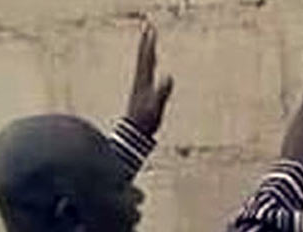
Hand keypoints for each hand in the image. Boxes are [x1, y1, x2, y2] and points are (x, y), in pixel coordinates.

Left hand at [125, 20, 173, 136]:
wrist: (133, 133)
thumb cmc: (145, 121)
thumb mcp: (156, 107)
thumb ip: (162, 91)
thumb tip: (169, 76)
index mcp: (143, 82)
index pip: (146, 59)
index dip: (149, 44)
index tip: (151, 30)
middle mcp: (140, 81)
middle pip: (143, 57)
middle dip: (147, 42)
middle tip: (148, 27)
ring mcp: (140, 87)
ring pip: (144, 64)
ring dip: (147, 51)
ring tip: (148, 42)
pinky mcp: (142, 92)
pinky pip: (147, 72)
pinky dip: (149, 64)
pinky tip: (151, 64)